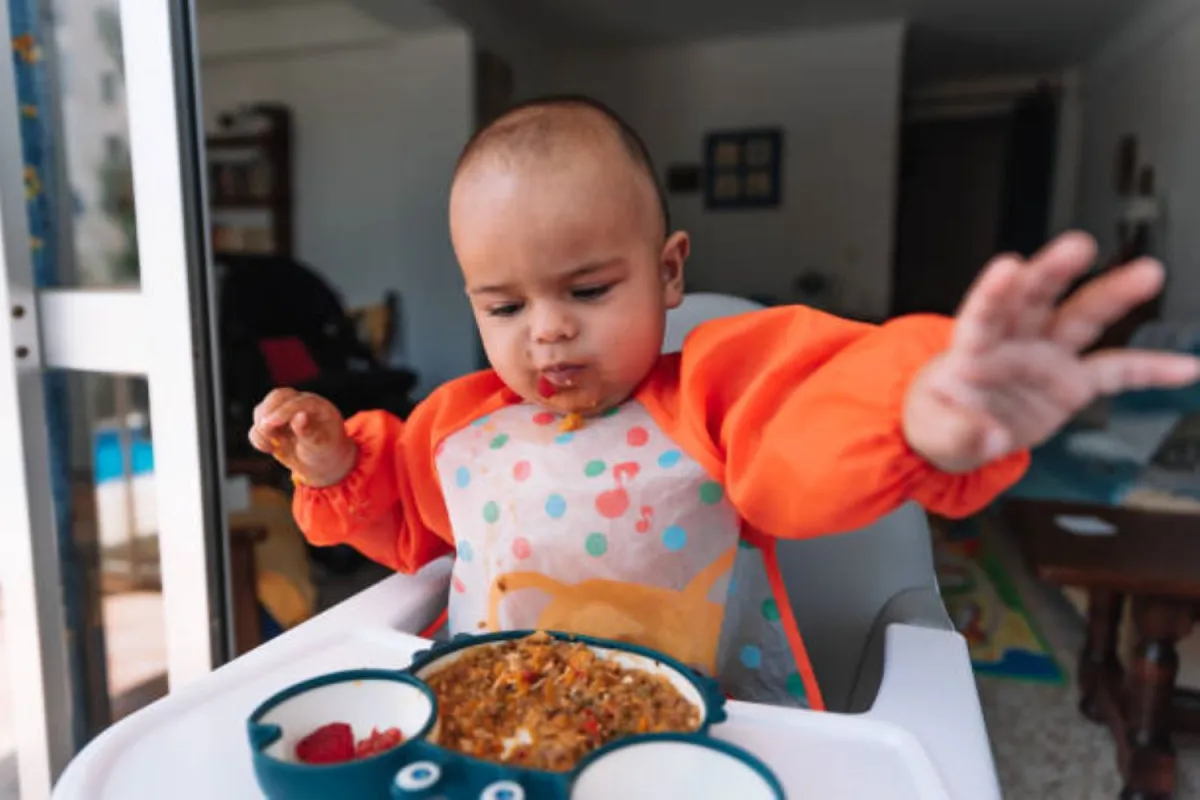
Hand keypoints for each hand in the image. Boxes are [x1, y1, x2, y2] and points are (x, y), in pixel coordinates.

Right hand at [249, 388, 356, 486]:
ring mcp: (285, 413)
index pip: (297, 401)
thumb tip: (300, 415)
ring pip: (263, 409)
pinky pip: (257, 426)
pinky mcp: (273, 424)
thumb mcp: (321, 445)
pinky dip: (257, 437)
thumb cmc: (325, 453)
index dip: (282, 411)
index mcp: (317, 406)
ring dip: (261, 428)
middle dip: (268, 413)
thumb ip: (309, 431)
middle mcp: (301, 404)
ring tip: (272, 446)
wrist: (320, 466)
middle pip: (277, 397)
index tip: (269, 424)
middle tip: (266, 432)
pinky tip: (268, 448)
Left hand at [904, 231, 1199, 472]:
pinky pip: (1116, 371)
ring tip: (1147, 274)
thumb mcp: (931, 428)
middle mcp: (1014, 341)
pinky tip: (1183, 365)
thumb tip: (988, 435)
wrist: (957, 433)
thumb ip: (956, 431)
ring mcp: (1047, 357)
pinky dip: (1149, 369)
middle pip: (1035, 298)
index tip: (1009, 266)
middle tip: (1077, 245)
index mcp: (971, 346)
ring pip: (1082, 317)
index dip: (995, 290)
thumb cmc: (938, 415)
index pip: (983, 312)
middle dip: (1055, 270)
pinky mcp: (1073, 381)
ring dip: (1114, 294)